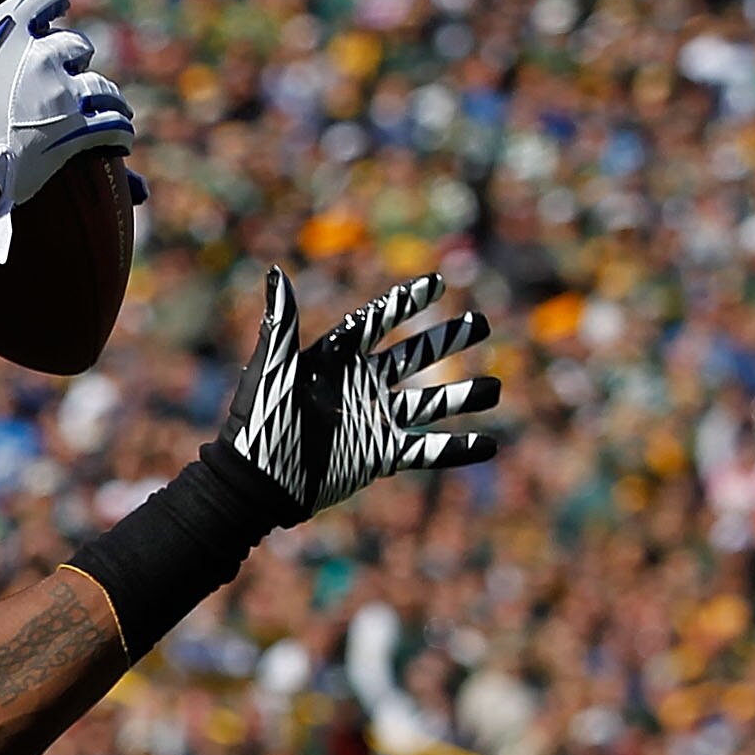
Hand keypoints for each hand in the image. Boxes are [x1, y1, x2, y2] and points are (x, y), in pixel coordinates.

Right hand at [0, 0, 132, 245]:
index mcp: (7, 28)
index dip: (50, 1)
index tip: (52, 9)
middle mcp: (43, 57)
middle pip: (75, 44)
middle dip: (69, 55)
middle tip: (59, 70)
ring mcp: (61, 98)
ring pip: (100, 85)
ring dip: (96, 92)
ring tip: (95, 103)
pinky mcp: (71, 138)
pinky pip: (110, 126)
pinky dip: (116, 128)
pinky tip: (117, 131)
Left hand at [222, 268, 500, 516]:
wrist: (257, 483)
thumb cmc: (259, 423)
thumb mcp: (272, 368)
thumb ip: (282, 322)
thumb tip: (275, 271)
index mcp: (335, 360)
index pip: (378, 323)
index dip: (406, 302)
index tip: (437, 283)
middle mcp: (360, 386)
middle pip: (414, 357)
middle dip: (447, 340)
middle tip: (481, 324)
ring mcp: (372, 420)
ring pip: (428, 403)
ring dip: (462, 395)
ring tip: (496, 388)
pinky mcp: (378, 455)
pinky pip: (425, 451)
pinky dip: (456, 450)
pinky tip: (488, 445)